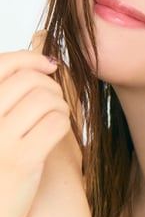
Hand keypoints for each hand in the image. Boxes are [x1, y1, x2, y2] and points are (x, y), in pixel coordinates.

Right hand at [0, 47, 70, 216]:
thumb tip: (45, 59)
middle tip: (56, 99)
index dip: (30, 58)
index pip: (2, 64)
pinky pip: (56, 122)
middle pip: (28, 80)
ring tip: (58, 116)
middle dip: (50, 84)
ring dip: (60, 104)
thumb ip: (8, 94)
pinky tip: (60, 129)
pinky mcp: (22, 159)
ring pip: (45, 99)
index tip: (50, 64)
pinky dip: (65, 121)